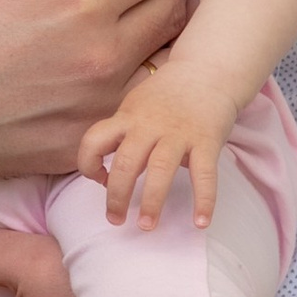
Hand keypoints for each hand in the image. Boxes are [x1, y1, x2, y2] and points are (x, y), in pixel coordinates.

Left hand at [76, 62, 242, 228]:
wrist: (208, 70)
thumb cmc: (167, 94)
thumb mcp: (135, 105)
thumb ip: (121, 134)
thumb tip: (107, 174)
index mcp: (128, 117)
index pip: (95, 140)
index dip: (88, 163)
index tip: (99, 179)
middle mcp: (150, 125)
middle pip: (126, 163)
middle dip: (117, 196)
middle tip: (115, 220)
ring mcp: (179, 133)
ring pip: (160, 171)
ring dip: (152, 202)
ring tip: (146, 226)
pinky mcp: (207, 141)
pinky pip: (204, 175)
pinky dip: (204, 201)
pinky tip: (201, 223)